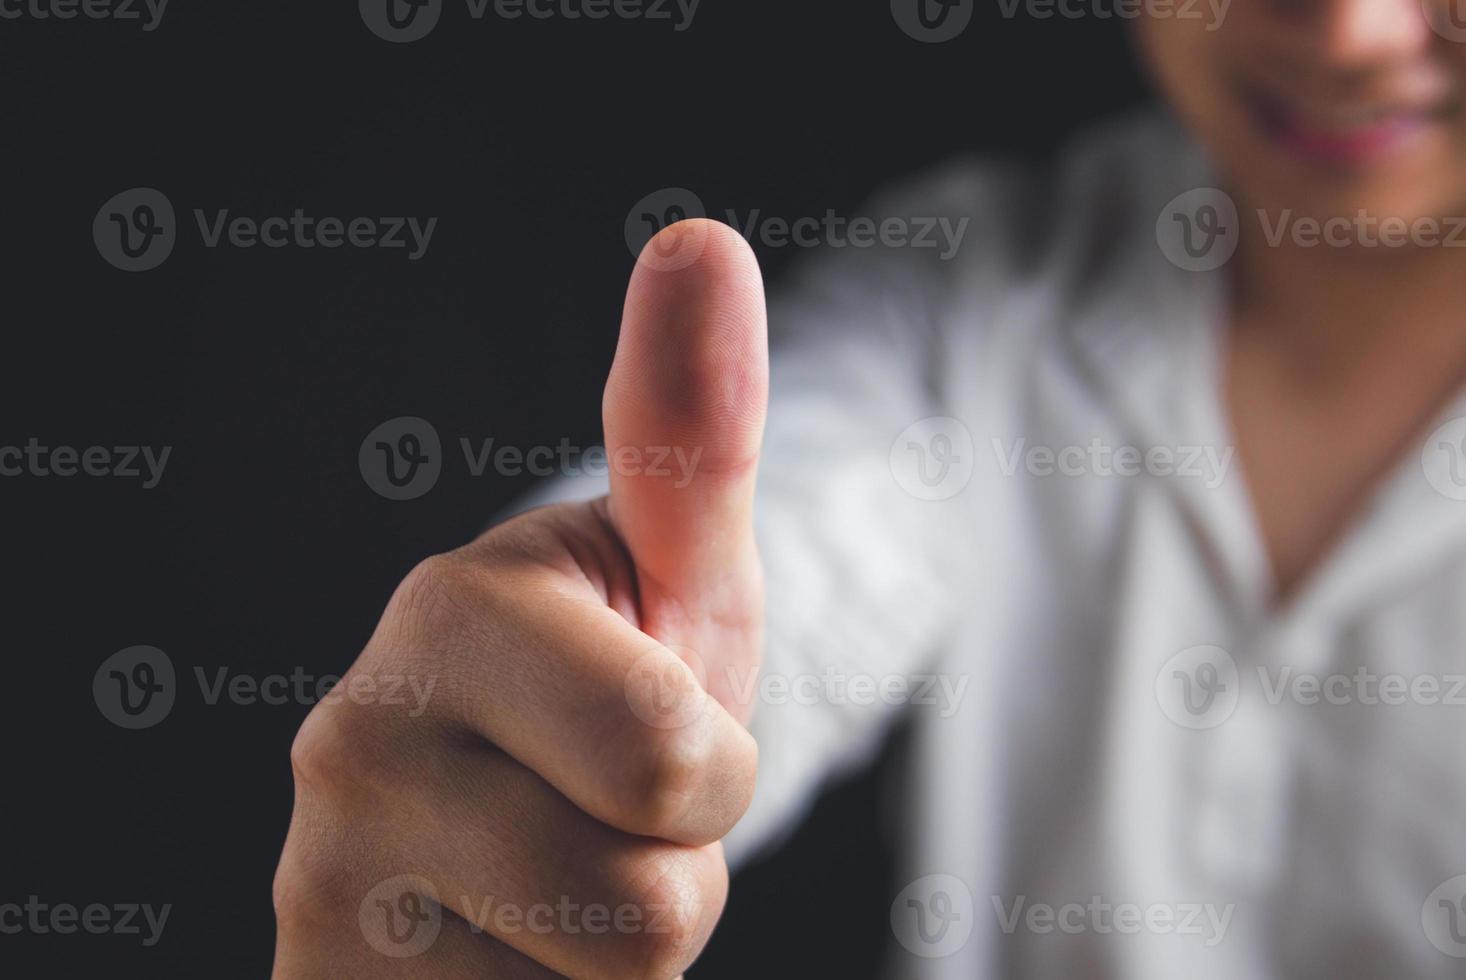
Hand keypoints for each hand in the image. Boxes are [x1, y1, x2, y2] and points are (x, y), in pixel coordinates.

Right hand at [271, 219, 768, 978]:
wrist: (505, 814)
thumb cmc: (616, 678)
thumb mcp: (672, 570)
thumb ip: (689, 428)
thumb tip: (703, 237)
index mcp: (450, 612)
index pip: (674, 765)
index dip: (709, 774)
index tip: (652, 733)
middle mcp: (349, 749)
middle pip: (646, 911)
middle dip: (668, 871)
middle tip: (608, 815)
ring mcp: (320, 896)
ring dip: (614, 952)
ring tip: (555, 879)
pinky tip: (500, 953)